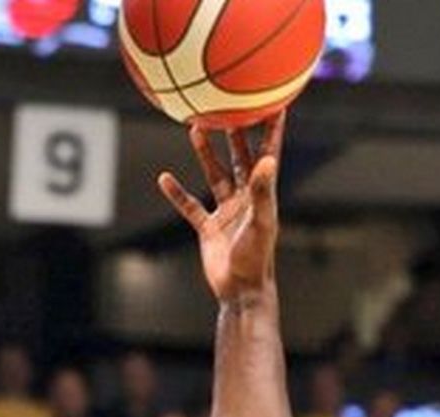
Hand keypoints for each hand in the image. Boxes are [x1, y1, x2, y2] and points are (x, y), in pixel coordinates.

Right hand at [158, 115, 284, 302]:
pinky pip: (190, 206)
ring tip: (195, 129)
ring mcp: (226, 212)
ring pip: (214, 176)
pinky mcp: (208, 227)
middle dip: (235, 134)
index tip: (275, 104)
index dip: (272, 130)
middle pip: (240, 158)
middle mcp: (246, 198)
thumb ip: (263, 191)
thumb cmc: (256, 258)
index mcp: (263, 194)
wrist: (240, 290)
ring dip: (205, 154)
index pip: (269, 154)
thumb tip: (265, 160)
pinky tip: (164, 178)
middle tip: (227, 107)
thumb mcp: (261, 222)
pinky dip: (177, 193)